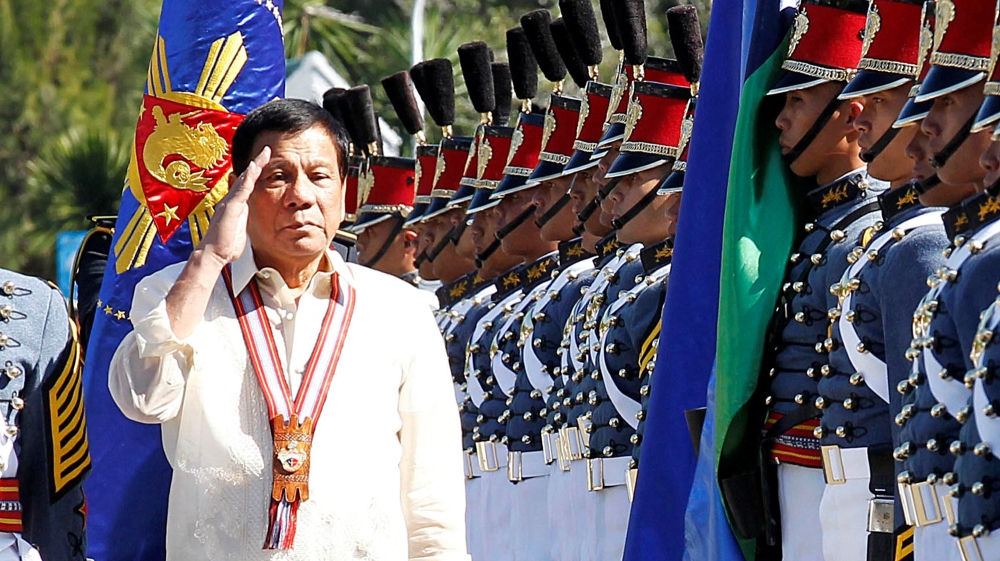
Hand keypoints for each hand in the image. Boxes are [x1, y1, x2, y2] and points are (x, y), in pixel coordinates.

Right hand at [199, 146, 270, 265]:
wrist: (214, 254)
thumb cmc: (226, 246)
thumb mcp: (241, 230)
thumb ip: (244, 222)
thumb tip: (249, 220)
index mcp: (236, 206)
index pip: (248, 185)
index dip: (256, 173)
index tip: (265, 161)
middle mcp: (232, 201)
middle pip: (246, 178)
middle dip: (256, 163)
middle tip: (266, 150)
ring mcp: (230, 203)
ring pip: (244, 180)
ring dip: (254, 166)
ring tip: (264, 153)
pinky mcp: (230, 208)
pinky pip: (241, 189)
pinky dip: (248, 178)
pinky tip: (254, 168)